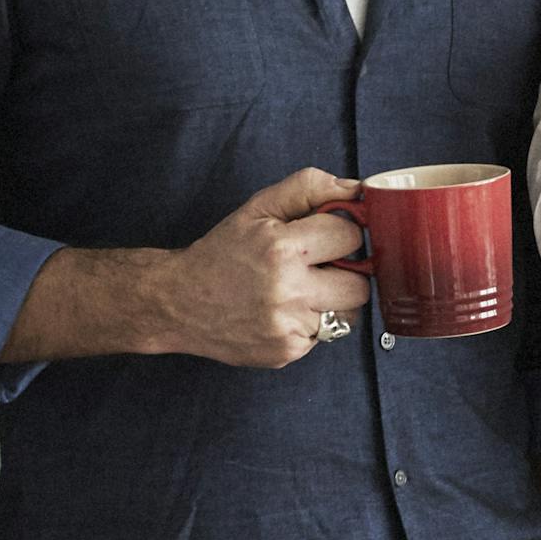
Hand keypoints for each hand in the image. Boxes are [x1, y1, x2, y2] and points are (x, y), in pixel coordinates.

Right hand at [144, 168, 371, 367]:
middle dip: (346, 271)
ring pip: (349, 313)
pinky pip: (326, 334)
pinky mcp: (288, 351)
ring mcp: (289, 326)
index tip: (325, 235)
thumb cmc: (222, 253)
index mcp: (281, 248)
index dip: (340, 232)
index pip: (351, 235)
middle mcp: (288, 290)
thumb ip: (308, 189)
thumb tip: (356, 189)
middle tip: (319, 266)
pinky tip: (285, 311)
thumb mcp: (258, 208)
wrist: (180, 302)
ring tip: (302, 289)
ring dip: (335, 299)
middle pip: (360, 282)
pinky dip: (313, 321)